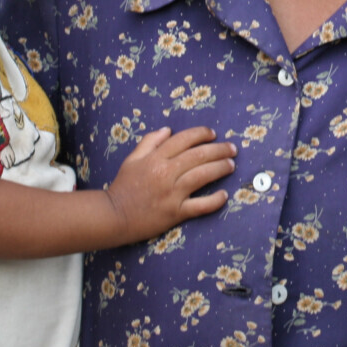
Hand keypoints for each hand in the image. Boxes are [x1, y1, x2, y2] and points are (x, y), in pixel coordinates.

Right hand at [105, 125, 233, 242]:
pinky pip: (200, 205)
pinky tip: (224, 195)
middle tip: (232, 148)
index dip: (201, 134)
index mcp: (155, 158)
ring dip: (220, 168)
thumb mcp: (132, 159)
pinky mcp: (176, 213)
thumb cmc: (123, 187)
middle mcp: (166, 173)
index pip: (183, 140)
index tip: (213, 134)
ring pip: (202, 175)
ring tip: (231, 165)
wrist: (113, 216)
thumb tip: (168, 130)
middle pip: (198, 156)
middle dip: (219, 149)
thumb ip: (149, 142)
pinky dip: (214, 200)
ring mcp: (172, 193)